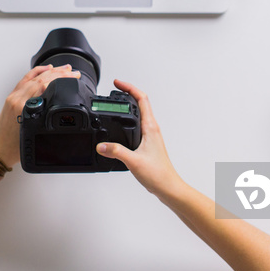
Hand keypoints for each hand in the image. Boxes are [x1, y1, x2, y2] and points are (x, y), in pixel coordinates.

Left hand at [0, 64, 80, 167]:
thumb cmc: (14, 147)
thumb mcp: (35, 135)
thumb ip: (47, 120)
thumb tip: (64, 110)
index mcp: (22, 108)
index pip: (44, 86)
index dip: (60, 79)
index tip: (73, 77)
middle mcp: (17, 99)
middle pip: (41, 80)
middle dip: (60, 73)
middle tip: (74, 73)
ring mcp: (14, 97)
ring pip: (34, 78)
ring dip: (51, 71)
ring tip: (65, 69)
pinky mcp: (12, 97)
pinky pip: (25, 80)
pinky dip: (36, 72)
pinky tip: (46, 69)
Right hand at [96, 80, 182, 196]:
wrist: (168, 187)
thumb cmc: (158, 174)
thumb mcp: (134, 161)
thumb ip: (116, 152)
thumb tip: (101, 145)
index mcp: (150, 127)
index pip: (141, 99)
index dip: (129, 88)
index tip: (117, 83)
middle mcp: (151, 129)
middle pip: (140, 102)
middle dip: (127, 92)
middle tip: (114, 88)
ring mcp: (150, 135)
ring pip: (139, 113)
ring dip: (128, 105)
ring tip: (116, 102)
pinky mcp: (147, 143)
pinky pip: (137, 124)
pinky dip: (127, 119)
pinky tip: (120, 125)